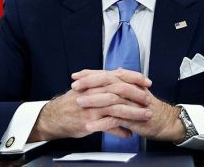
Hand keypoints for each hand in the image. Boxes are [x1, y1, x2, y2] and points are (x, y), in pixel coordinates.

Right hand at [28, 87, 151, 141]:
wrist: (54, 116)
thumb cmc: (72, 101)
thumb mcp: (88, 86)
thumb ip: (104, 79)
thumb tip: (120, 70)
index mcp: (95, 82)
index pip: (118, 75)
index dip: (134, 77)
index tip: (147, 81)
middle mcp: (94, 91)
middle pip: (119, 90)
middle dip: (137, 94)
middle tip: (149, 99)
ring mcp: (91, 106)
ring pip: (116, 107)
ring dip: (133, 113)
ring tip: (145, 117)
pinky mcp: (88, 121)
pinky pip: (108, 126)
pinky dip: (120, 130)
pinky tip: (129, 133)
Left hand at [73, 69, 185, 142]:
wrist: (166, 121)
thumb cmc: (149, 107)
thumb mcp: (137, 91)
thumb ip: (126, 80)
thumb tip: (117, 69)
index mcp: (130, 82)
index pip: (108, 74)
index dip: (91, 74)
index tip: (76, 75)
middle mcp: (131, 90)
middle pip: (109, 82)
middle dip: (90, 83)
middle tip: (75, 86)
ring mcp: (132, 104)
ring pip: (111, 99)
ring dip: (94, 101)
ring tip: (79, 103)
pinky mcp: (133, 119)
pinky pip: (115, 120)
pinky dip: (102, 123)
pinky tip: (90, 125)